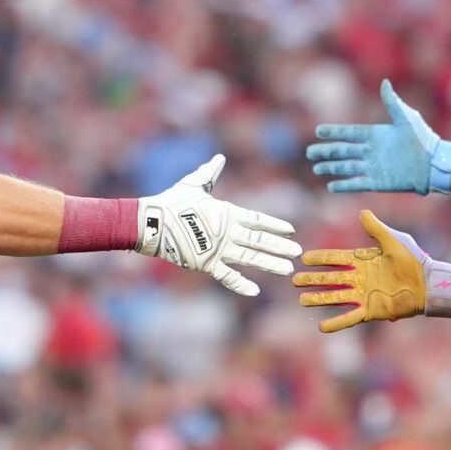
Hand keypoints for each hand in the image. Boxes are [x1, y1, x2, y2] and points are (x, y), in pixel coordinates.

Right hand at [138, 155, 301, 296]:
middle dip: (280, 246)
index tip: (291, 230)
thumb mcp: (193, 184)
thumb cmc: (171, 202)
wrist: (151, 222)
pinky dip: (241, 284)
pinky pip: (227, 277)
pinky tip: (255, 291)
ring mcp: (219, 249)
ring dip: (270, 264)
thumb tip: (219, 158)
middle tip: (299, 252)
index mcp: (227, 212)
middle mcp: (228, 232)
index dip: (276, 225)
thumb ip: (210, 174)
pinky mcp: (206, 263)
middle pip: (260, 240)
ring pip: (251, 258)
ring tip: (288, 269)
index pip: (258, 220)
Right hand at [293, 209, 436, 332]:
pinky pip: (350, 317)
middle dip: (313, 279)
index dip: (321, 258)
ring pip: (336, 297)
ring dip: (319, 298)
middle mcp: (360, 278)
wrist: (428, 285)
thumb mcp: (394, 240)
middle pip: (331, 278)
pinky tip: (321, 326)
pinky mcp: (371, 310)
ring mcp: (364, 295)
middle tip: (295, 279)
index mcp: (364, 261)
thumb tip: (362, 212)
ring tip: (302, 299)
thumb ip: (377, 229)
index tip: (304, 258)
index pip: (336, 258)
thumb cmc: (414, 260)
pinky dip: (336, 323)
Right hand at [305, 81, 450, 194]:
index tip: (318, 131)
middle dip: (326, 151)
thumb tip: (385, 82)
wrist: (434, 164)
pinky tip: (331, 186)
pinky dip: (344, 185)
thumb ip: (392, 103)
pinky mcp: (378, 182)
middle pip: (343, 151)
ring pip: (346, 167)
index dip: (333, 132)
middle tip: (309, 153)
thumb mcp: (406, 118)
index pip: (349, 133)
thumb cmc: (423, 139)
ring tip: (316, 168)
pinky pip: (357, 183)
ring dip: (331, 168)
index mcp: (376, 135)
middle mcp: (371, 151)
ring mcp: (373, 167)